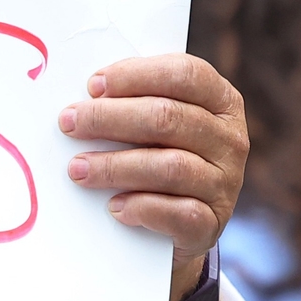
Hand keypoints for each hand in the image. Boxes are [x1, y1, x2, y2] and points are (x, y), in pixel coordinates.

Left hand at [59, 54, 248, 294]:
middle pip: (169, 118)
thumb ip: (136, 102)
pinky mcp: (212, 223)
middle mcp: (230, 139)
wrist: (179, 226)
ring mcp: (225, 183)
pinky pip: (178, 213)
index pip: (185, 74)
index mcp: (221, 101)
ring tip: (78, 169)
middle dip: (110, 118)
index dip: (136, 76)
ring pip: (170, 166)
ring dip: (116, 166)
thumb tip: (89, 95)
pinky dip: (142, 208)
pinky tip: (115, 206)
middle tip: (70, 123)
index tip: (93, 86)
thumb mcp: (158, 124)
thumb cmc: (160, 157)